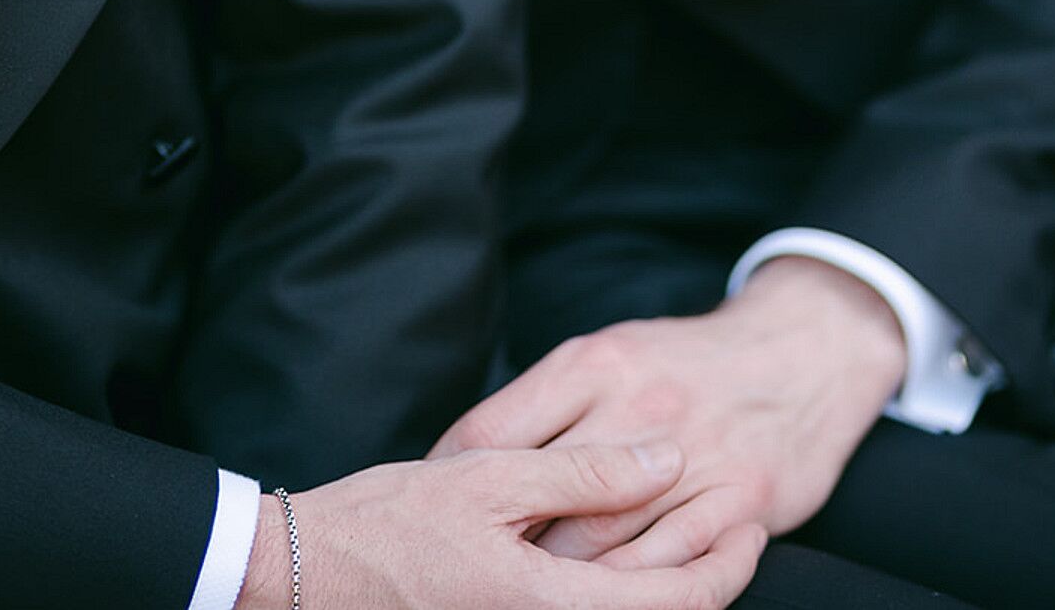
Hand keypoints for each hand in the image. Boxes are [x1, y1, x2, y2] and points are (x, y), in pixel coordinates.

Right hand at [236, 439, 766, 609]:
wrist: (301, 576)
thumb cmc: (388, 521)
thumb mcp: (489, 477)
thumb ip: (582, 473)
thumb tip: (664, 459)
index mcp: (547, 605)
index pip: (674, 604)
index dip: (726, 568)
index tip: (752, 522)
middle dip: (711, 576)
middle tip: (743, 519)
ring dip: (669, 583)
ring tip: (698, 524)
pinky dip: (621, 593)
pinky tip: (626, 548)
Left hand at [432, 260, 907, 571]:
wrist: (801, 352)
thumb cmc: (686, 363)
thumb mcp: (608, 354)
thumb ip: (545, 403)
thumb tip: (466, 459)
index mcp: (594, 361)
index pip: (493, 432)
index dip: (450, 482)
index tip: (433, 513)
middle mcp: (638, 404)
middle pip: (539, 498)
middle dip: (500, 546)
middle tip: (473, 569)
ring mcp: (691, 454)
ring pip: (599, 543)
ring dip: (557, 579)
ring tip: (526, 593)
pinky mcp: (739, 498)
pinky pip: (670, 564)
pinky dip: (629, 591)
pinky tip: (603, 599)